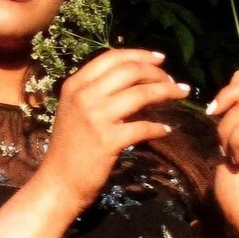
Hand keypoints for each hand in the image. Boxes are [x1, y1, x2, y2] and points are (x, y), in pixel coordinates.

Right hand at [38, 47, 191, 209]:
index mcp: (75, 84)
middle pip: (130, 71)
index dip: (141, 55)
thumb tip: (137, 80)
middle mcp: (84, 96)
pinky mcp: (107, 141)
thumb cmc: (69, 146)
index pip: (112, 57)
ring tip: (180, 95)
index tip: (161, 59)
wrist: (58, 182)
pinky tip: (166, 130)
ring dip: (166, 92)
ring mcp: (95, 118)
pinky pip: (143, 127)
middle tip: (173, 81)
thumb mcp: (75, 110)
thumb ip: (98, 92)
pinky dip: (159, 128)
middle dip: (158, 73)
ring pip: (141, 94)